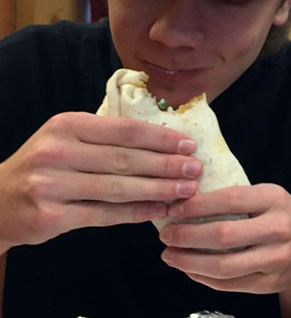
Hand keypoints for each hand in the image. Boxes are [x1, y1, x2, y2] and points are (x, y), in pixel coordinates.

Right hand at [0, 111, 200, 251]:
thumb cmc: (46, 166)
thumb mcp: (68, 139)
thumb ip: (107, 138)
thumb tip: (165, 144)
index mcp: (66, 125)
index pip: (125, 130)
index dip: (161, 138)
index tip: (189, 144)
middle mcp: (56, 152)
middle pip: (125, 159)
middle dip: (167, 165)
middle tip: (195, 169)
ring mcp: (51, 185)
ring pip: (118, 188)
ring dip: (158, 189)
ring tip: (186, 190)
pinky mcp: (50, 216)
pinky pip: (104, 214)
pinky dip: (136, 212)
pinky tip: (159, 209)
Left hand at [159, 183, 290, 315]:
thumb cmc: (283, 218)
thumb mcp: (270, 198)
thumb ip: (238, 198)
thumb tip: (188, 200)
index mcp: (276, 200)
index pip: (231, 200)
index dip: (198, 205)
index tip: (175, 209)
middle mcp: (279, 229)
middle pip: (224, 235)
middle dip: (187, 236)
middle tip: (166, 234)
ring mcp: (276, 259)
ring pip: (223, 266)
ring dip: (189, 261)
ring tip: (169, 255)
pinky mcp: (269, 283)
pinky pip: (228, 284)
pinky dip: (202, 277)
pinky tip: (188, 268)